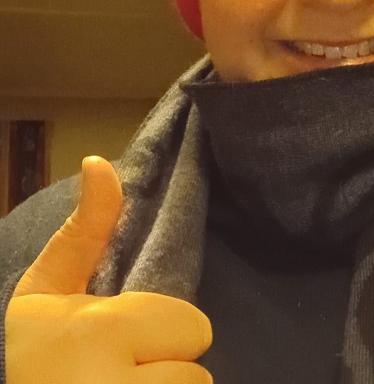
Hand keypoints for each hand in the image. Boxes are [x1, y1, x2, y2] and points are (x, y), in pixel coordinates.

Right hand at [5, 156, 212, 382]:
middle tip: (112, 380)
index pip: (195, 327)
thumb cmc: (27, 357)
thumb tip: (99, 161)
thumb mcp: (46, 290)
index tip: (114, 345)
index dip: (159, 335)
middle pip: (197, 378)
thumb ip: (85, 230)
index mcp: (97, 334)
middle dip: (162, 374)